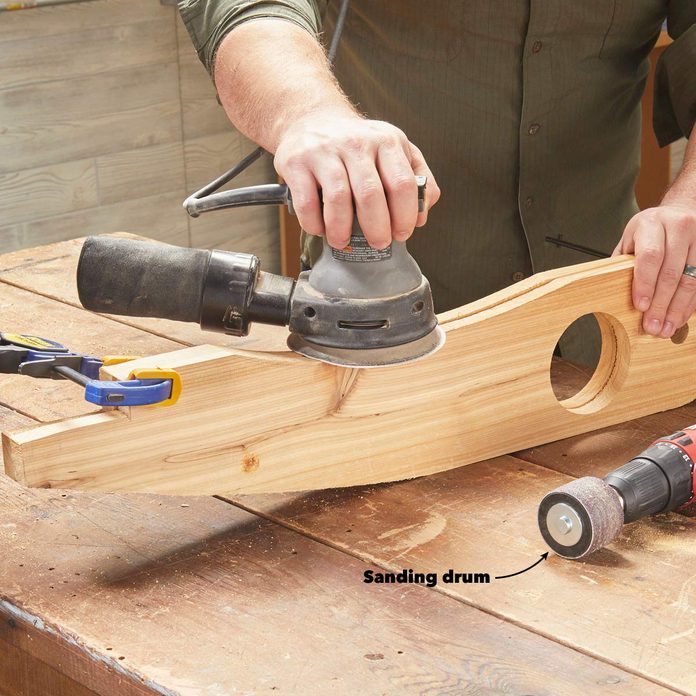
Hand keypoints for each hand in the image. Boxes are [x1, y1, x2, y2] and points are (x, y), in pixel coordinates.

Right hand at [274, 112, 439, 248]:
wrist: (309, 118)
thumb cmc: (356, 144)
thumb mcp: (393, 149)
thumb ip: (417, 178)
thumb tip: (421, 216)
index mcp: (387, 141)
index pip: (403, 184)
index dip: (404, 216)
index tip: (401, 234)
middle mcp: (356, 143)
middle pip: (371, 194)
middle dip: (377, 228)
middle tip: (377, 243)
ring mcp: (325, 151)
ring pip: (338, 199)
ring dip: (341, 230)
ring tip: (342, 241)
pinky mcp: (297, 162)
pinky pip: (307, 202)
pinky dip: (314, 223)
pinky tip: (320, 228)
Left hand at [613, 203, 695, 337]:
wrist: (679, 213)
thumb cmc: (650, 231)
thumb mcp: (631, 240)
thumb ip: (623, 263)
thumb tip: (610, 294)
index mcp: (651, 224)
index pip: (649, 256)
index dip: (645, 283)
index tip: (641, 306)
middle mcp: (678, 227)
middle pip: (670, 272)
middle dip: (661, 304)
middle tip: (653, 326)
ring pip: (690, 279)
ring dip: (677, 308)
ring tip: (667, 327)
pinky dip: (690, 303)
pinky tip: (680, 317)